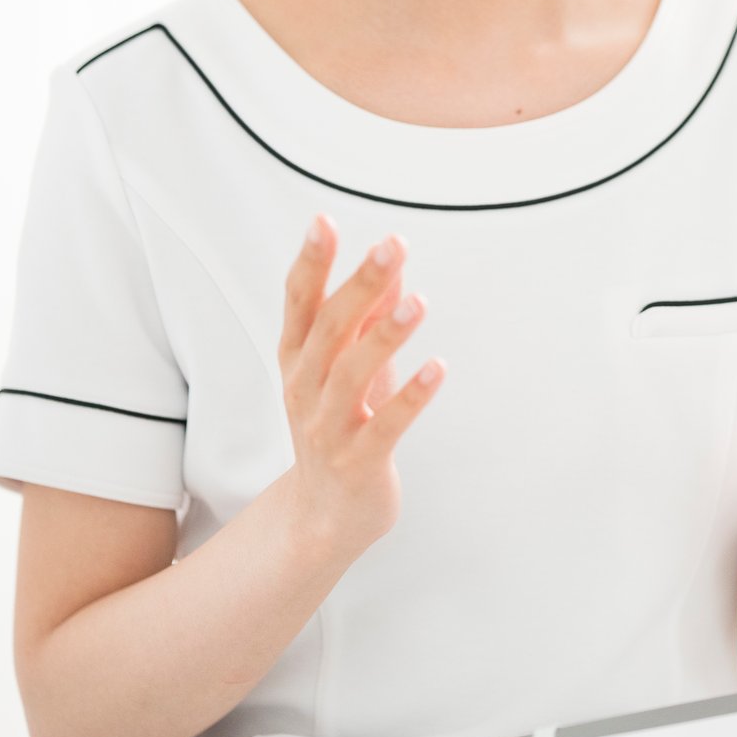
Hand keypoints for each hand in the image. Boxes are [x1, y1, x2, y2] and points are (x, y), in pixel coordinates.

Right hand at [276, 213, 444, 556]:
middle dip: (359, 285)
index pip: (298, 302)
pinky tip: (438, 368)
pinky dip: (411, 397)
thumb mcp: (348, 365)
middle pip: (328, 330)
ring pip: (351, 376)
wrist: (325, 515)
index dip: (310, 263)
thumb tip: (391, 262)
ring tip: (418, 301)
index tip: (323, 221)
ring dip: (385, 336)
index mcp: (297, 359)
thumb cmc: (341, 425)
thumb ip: (366, 316)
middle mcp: (304, 390)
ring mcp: (327, 429)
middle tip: (390, 245)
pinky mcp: (358, 462)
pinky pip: (384, 426)